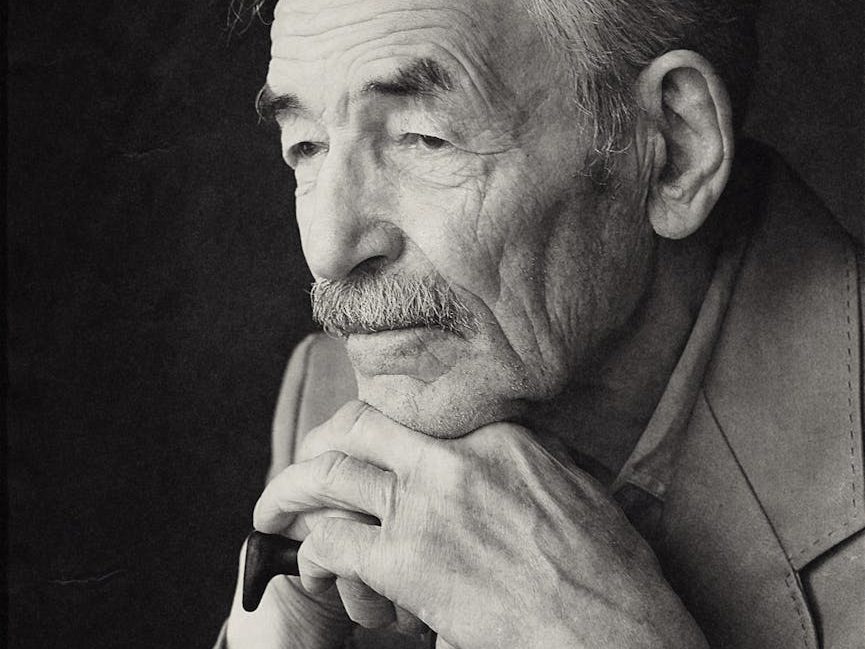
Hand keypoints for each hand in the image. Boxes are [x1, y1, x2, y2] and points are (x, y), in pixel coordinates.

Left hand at [254, 401, 707, 648]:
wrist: (612, 630)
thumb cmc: (606, 572)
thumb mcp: (580, 490)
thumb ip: (535, 460)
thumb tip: (518, 451)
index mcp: (496, 435)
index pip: (414, 411)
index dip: (378, 428)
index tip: (364, 443)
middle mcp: (453, 457)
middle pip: (360, 426)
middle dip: (320, 440)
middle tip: (305, 462)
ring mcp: (426, 505)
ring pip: (330, 473)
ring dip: (292, 490)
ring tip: (274, 509)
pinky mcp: (405, 561)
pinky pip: (331, 541)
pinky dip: (311, 553)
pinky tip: (312, 566)